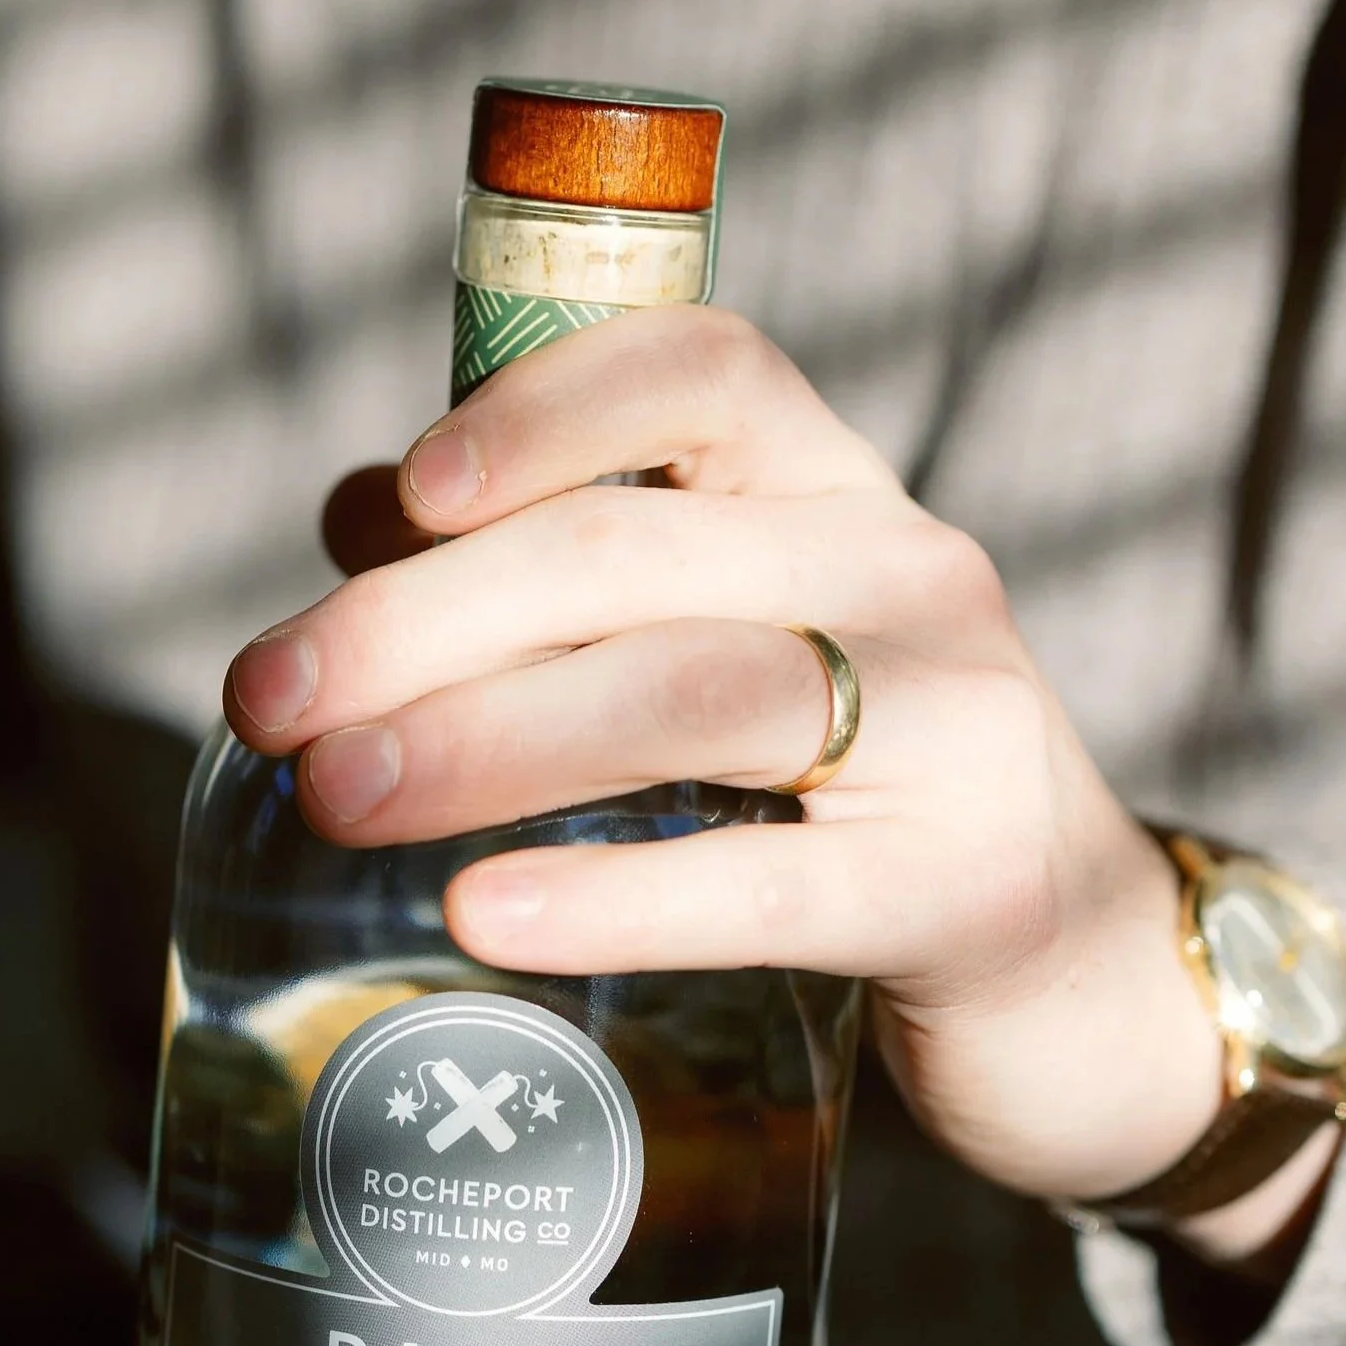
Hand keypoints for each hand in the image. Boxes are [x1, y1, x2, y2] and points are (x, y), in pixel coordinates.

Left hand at [225, 309, 1329, 1261]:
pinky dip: (613, 895)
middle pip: (633, 552)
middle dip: (420, 622)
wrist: (1076, 974)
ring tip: (336, 796)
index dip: (538, 410)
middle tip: (269, 706)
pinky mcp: (963, 890)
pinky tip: (486, 914)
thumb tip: (357, 526)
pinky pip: (768, 886)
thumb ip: (562, 577)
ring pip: (688, 693)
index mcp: (834, 489)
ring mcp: (957, 728)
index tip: (398, 496)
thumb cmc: (854, 797)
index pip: (698, 371)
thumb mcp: (724, 648)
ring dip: (483, 737)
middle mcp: (907, 572)